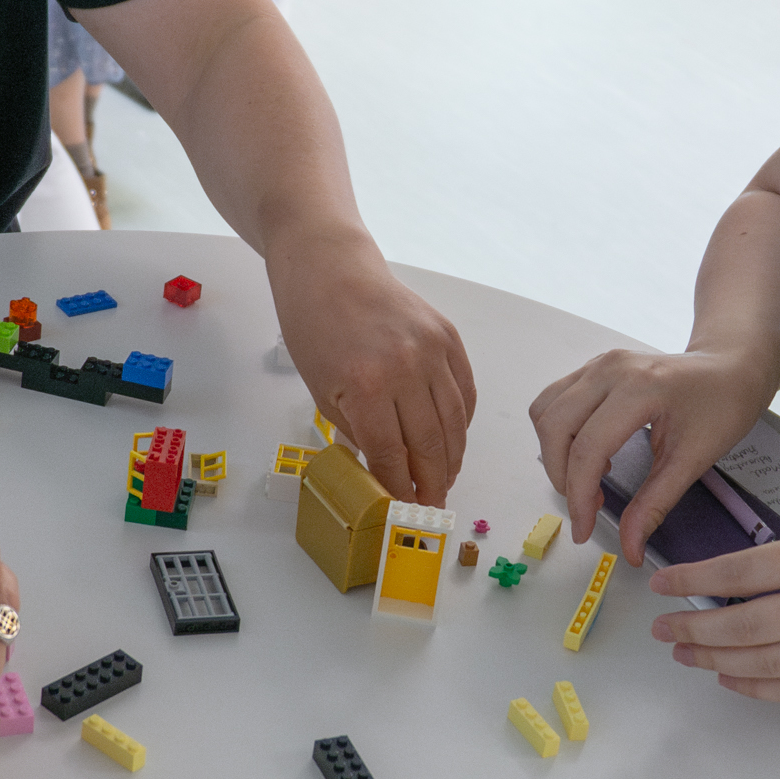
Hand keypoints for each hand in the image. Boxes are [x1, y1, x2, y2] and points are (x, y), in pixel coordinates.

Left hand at [270, 236, 473, 503]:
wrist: (331, 268)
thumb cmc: (314, 328)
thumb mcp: (320, 391)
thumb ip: (357, 433)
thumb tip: (387, 471)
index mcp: (367, 386)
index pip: (392, 455)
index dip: (399, 489)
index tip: (403, 510)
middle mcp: (407, 368)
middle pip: (431, 445)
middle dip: (432, 483)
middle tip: (430, 504)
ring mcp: (433, 350)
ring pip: (455, 422)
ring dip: (452, 458)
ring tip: (443, 479)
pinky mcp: (449, 336)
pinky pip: (465, 391)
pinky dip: (462, 421)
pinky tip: (452, 439)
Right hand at [532, 346, 778, 563]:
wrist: (730, 367)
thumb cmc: (722, 406)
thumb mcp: (693, 460)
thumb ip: (654, 505)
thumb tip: (630, 549)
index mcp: (640, 388)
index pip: (588, 448)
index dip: (578, 496)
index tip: (584, 531)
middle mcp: (610, 369)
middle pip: (555, 427)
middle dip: (561, 476)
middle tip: (587, 507)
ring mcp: (598, 364)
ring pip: (545, 412)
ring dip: (555, 454)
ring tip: (589, 479)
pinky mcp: (593, 368)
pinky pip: (555, 401)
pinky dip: (561, 434)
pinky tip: (591, 452)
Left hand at [646, 512, 779, 700]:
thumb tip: (735, 580)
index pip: (743, 572)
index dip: (694, 580)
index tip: (661, 585)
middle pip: (746, 624)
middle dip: (694, 628)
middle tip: (662, 628)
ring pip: (766, 661)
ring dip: (716, 660)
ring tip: (685, 652)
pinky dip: (758, 687)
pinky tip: (730, 678)